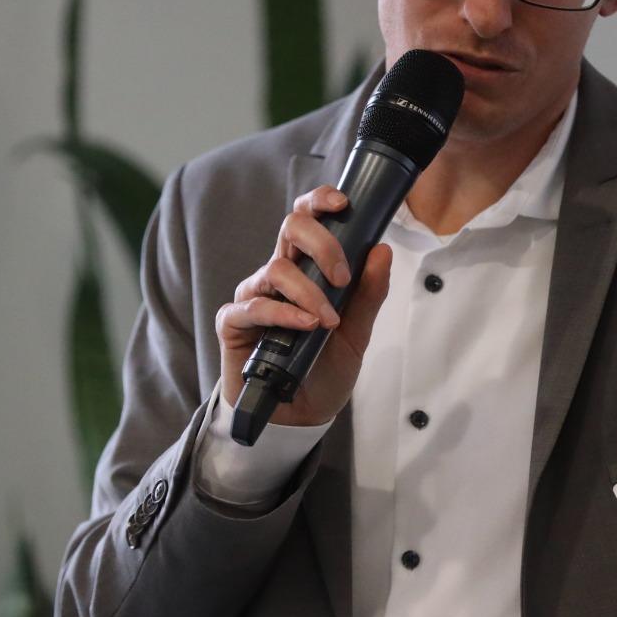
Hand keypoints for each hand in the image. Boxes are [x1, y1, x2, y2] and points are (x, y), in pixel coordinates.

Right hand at [216, 186, 392, 425]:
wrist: (300, 415)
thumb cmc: (324, 368)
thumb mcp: (357, 333)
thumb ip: (369, 294)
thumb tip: (382, 250)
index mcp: (306, 267)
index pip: (307, 220)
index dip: (319, 202)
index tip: (343, 203)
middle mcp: (278, 274)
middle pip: (290, 228)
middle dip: (322, 243)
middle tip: (343, 277)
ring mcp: (254, 296)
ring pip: (277, 269)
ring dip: (309, 293)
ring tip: (327, 322)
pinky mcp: (234, 323)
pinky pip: (254, 306)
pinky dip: (283, 314)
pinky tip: (304, 327)